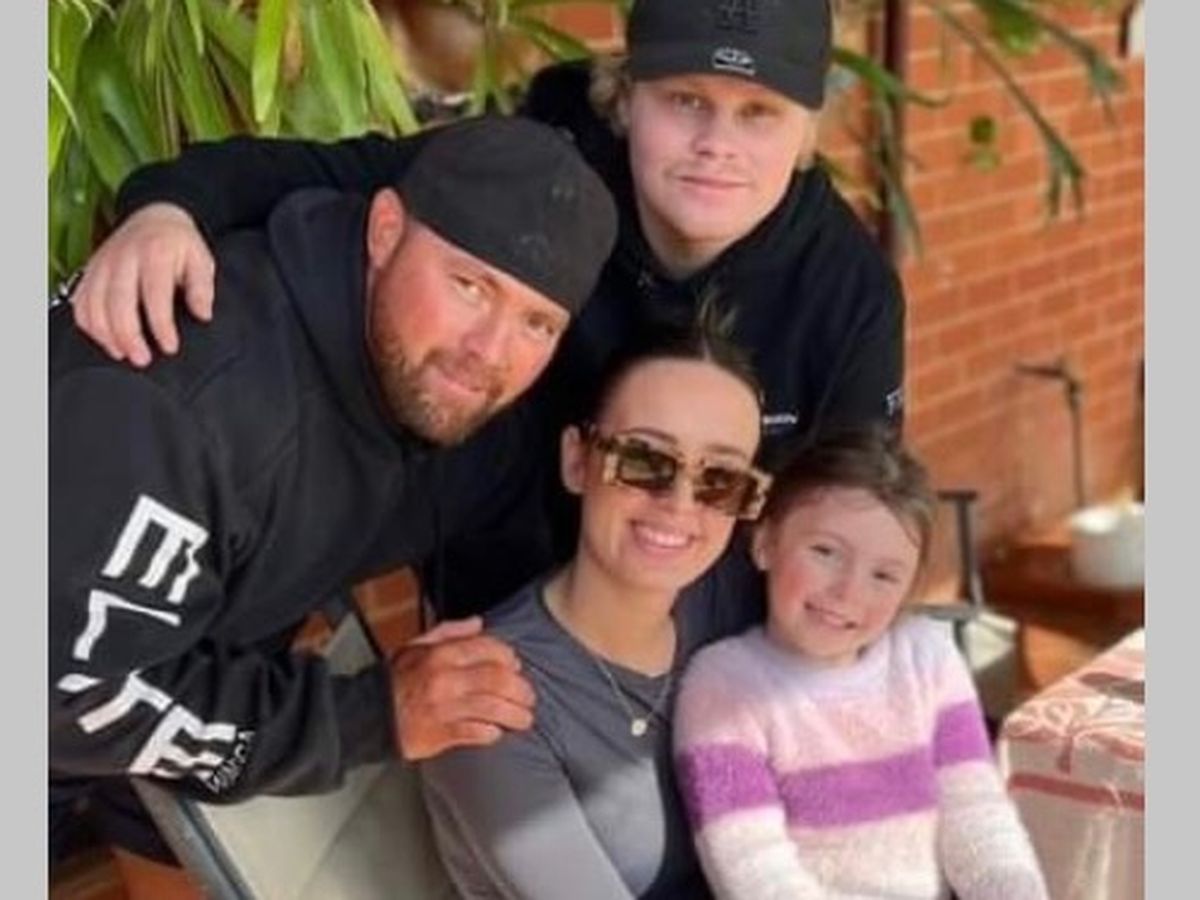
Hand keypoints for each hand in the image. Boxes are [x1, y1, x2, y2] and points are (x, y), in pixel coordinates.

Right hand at [71, 203, 215, 367]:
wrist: (154, 216)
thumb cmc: (180, 244)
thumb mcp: (202, 260)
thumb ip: (202, 288)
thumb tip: (203, 314)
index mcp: (155, 253)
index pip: (154, 294)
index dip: (160, 324)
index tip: (169, 347)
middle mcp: (123, 258)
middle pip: (117, 301)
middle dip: (128, 335)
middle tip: (142, 359)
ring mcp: (102, 264)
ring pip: (93, 304)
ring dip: (106, 335)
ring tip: (124, 354)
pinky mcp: (89, 272)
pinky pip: (80, 302)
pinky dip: (89, 325)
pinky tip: (107, 341)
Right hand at [389, 616, 535, 760]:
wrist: (369, 714)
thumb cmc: (396, 680)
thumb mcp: (417, 645)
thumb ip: (449, 632)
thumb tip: (478, 624)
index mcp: (441, 654)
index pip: (488, 649)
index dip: (509, 658)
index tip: (517, 666)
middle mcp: (445, 679)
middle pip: (497, 680)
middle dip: (519, 689)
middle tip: (528, 697)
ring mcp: (443, 708)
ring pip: (491, 708)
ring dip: (513, 714)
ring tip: (524, 719)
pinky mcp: (439, 734)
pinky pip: (474, 733)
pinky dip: (491, 733)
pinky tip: (498, 732)